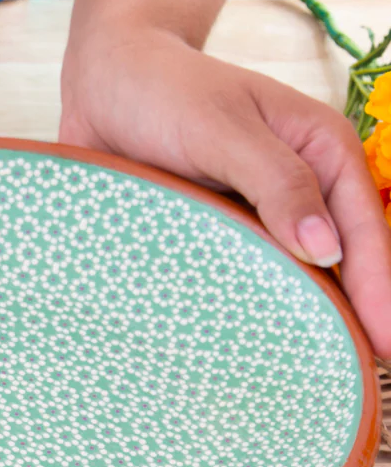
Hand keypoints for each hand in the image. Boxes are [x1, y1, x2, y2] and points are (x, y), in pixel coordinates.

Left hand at [60, 25, 390, 356]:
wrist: (103, 86)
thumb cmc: (165, 93)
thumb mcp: (224, 130)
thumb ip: (276, 183)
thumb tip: (325, 251)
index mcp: (321, 154)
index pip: (365, 233)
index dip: (378, 292)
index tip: (387, 346)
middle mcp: (296, 191)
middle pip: (337, 265)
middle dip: (352, 319)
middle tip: (361, 378)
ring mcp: (253, 219)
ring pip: (289, 279)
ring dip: (301, 324)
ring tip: (314, 380)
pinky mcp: (212, 237)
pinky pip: (238, 281)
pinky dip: (249, 313)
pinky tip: (249, 354)